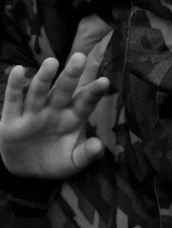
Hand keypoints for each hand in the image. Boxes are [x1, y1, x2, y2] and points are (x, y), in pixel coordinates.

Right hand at [0, 52, 109, 178]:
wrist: (24, 169)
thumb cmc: (54, 159)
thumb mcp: (72, 162)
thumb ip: (85, 155)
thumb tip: (98, 147)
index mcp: (71, 118)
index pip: (84, 103)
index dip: (93, 93)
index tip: (104, 82)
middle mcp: (53, 110)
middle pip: (63, 91)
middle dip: (71, 75)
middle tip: (79, 58)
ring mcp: (32, 113)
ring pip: (39, 92)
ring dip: (44, 78)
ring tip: (51, 62)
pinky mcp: (11, 120)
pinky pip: (13, 101)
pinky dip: (14, 86)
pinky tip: (18, 71)